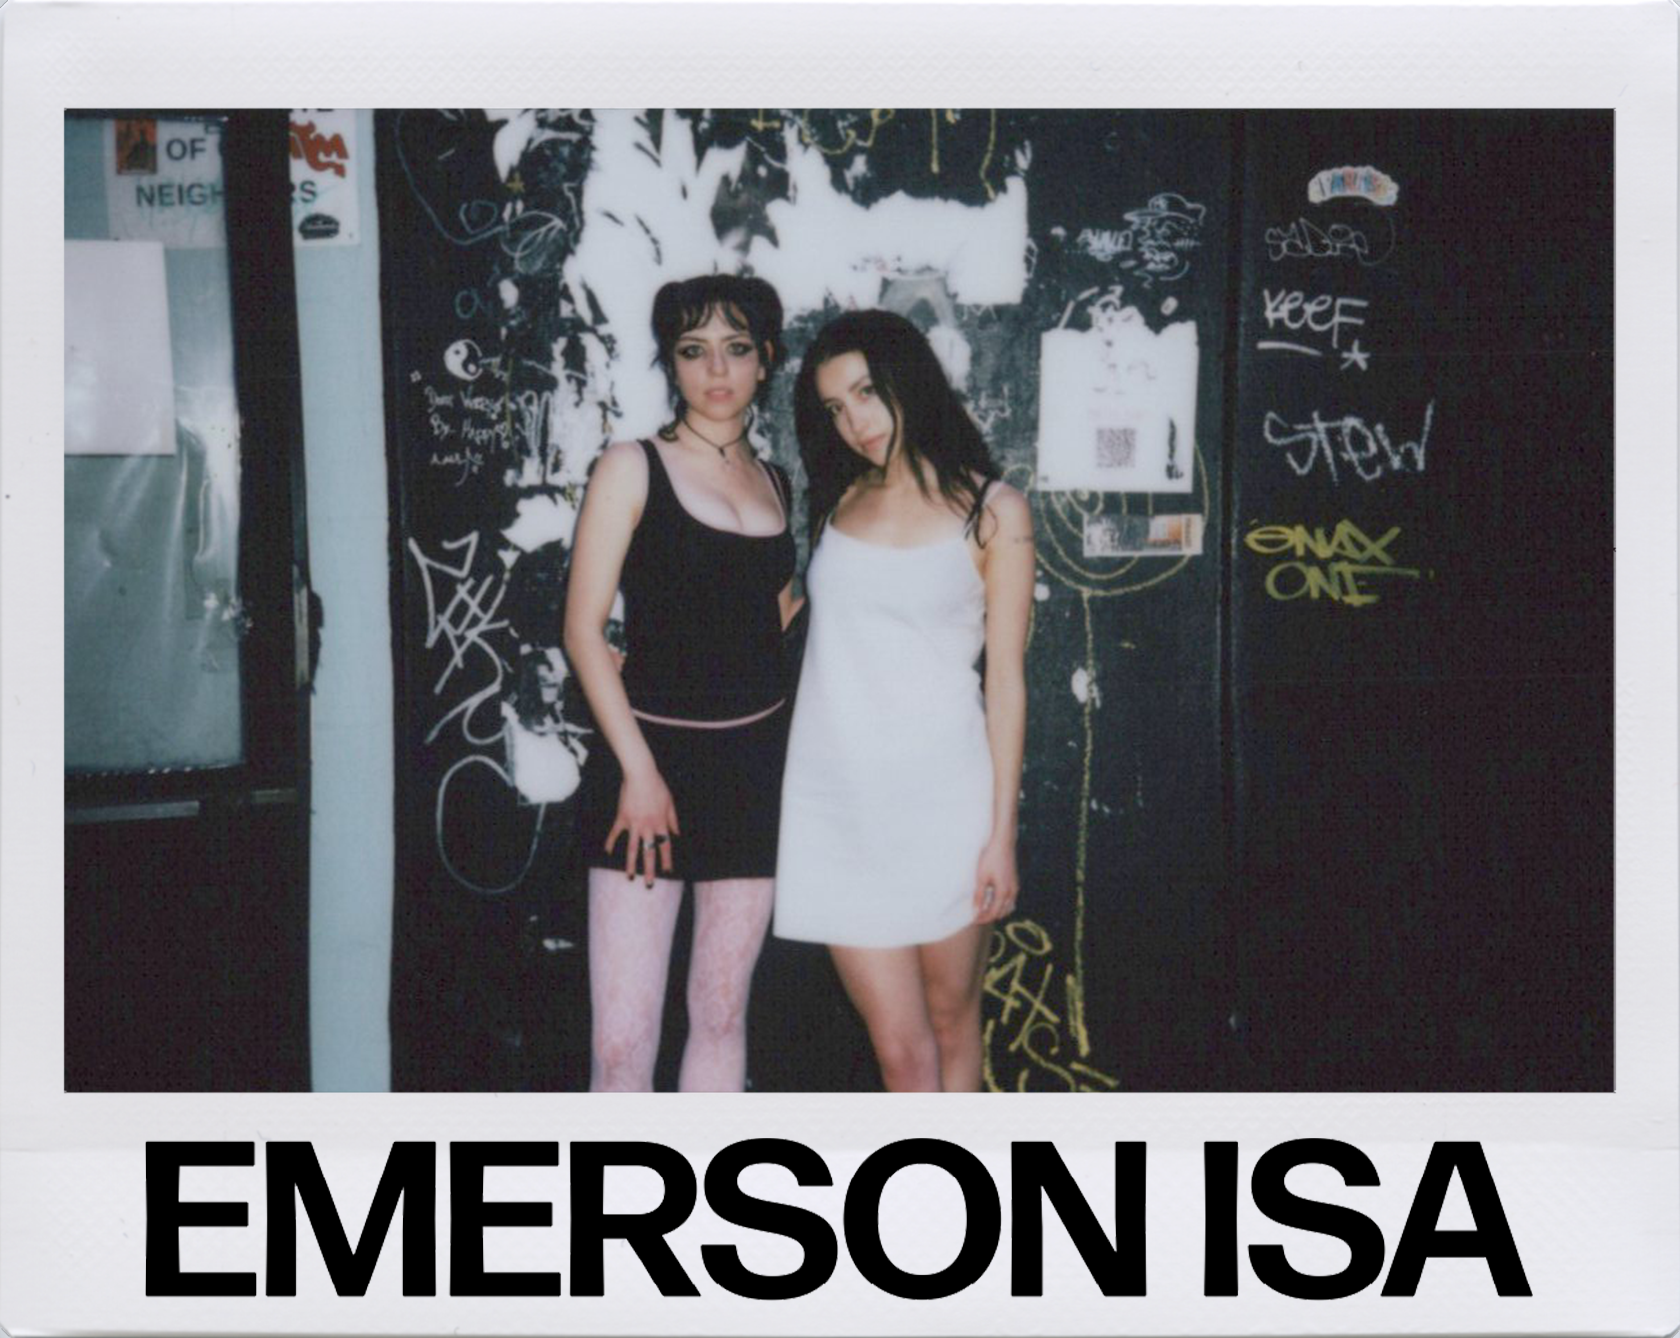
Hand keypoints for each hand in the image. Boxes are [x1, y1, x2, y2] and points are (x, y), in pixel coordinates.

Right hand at [606, 766, 678, 886]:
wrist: (641, 775)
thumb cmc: (658, 787)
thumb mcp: (670, 802)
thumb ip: (673, 820)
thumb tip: (677, 834)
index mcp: (660, 823)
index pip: (665, 846)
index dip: (666, 860)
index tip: (668, 872)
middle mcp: (647, 827)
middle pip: (649, 852)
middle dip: (649, 870)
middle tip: (649, 884)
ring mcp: (633, 824)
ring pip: (632, 848)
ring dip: (630, 864)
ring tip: (630, 877)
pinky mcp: (621, 818)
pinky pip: (615, 833)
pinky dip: (610, 843)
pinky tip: (606, 853)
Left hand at [972, 836, 1018, 922]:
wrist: (1003, 843)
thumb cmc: (991, 858)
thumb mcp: (981, 877)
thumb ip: (979, 895)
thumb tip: (976, 910)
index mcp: (1003, 892)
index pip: (993, 913)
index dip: (983, 918)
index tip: (973, 919)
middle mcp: (1012, 892)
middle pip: (1002, 912)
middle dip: (989, 916)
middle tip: (977, 916)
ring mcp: (1015, 887)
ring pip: (1008, 907)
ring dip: (997, 911)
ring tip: (984, 909)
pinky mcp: (1015, 882)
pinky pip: (1010, 899)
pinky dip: (1002, 904)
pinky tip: (992, 900)